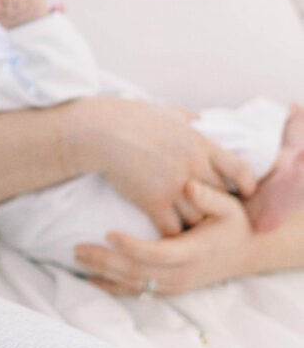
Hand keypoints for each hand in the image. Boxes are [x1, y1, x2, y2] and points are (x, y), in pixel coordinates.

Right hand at [68, 97, 255, 235]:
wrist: (102, 131)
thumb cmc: (132, 118)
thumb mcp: (168, 112)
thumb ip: (189, 120)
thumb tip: (202, 121)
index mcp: (200, 143)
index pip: (240, 169)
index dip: (246, 184)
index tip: (244, 193)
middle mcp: (193, 167)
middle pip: (220, 197)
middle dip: (218, 206)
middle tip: (213, 214)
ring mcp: (174, 186)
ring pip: (198, 218)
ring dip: (194, 224)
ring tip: (190, 229)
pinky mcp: (153, 202)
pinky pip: (172, 229)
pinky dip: (172, 235)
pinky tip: (166, 234)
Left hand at [75, 178, 258, 295]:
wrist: (249, 252)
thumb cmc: (234, 224)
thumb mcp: (229, 207)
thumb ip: (209, 197)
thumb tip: (189, 186)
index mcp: (193, 252)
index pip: (156, 254)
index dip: (131, 246)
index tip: (108, 233)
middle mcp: (182, 274)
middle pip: (137, 272)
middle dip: (105, 261)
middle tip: (77, 247)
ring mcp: (174, 285)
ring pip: (133, 285)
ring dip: (103, 273)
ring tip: (77, 257)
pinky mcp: (169, 289)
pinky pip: (137, 293)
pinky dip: (112, 288)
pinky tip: (91, 280)